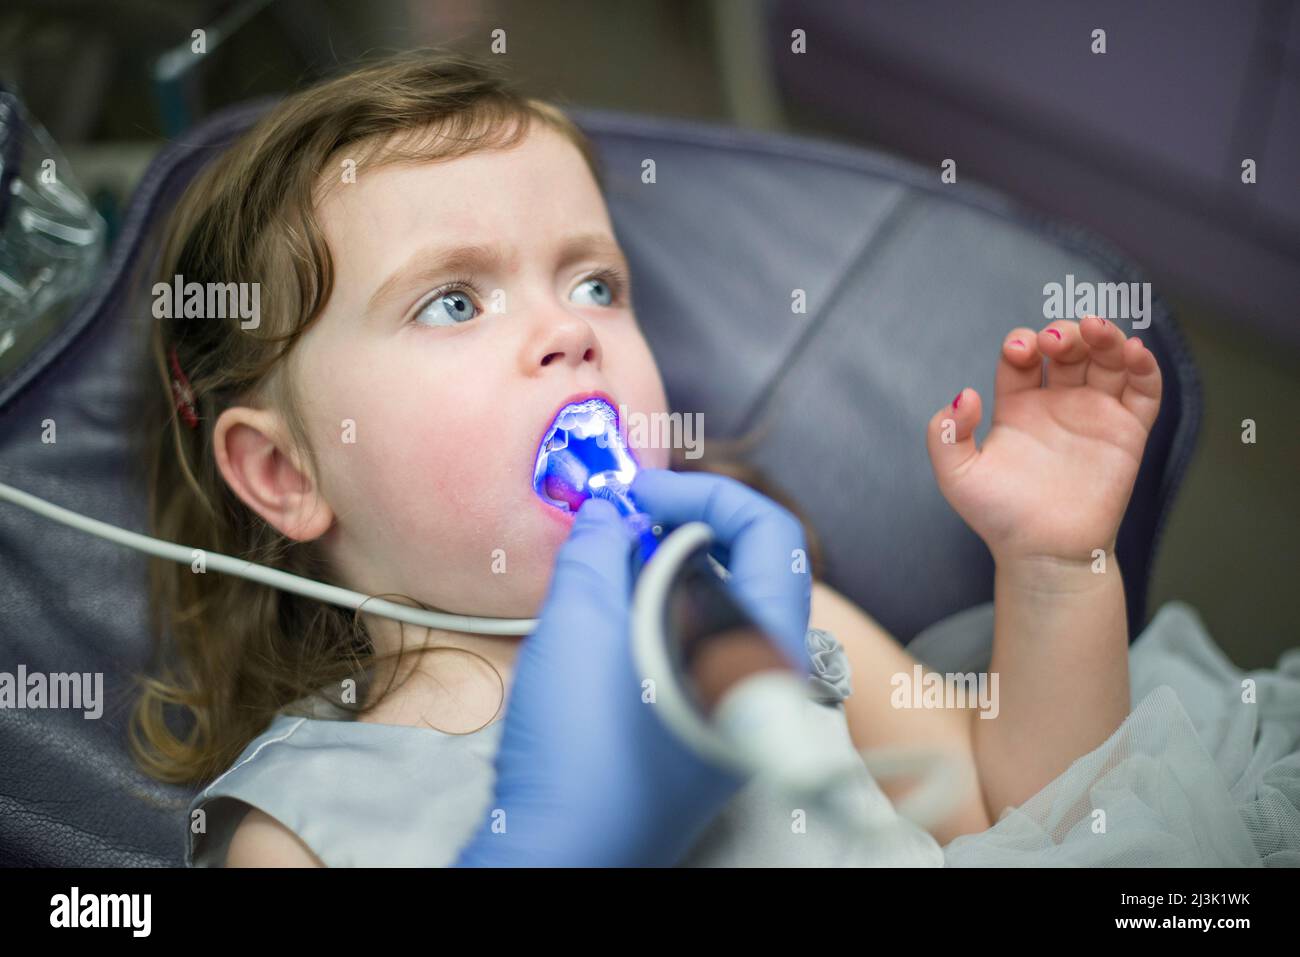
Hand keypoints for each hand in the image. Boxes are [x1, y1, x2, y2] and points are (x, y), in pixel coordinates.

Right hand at [455, 469, 812, 866]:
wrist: (560, 857)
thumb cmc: (577, 750)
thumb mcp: (578, 624)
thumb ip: (597, 548)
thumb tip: (608, 511)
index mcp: (759, 650)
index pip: (771, 534)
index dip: (704, 493)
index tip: (640, 493)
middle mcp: (766, 683)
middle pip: (751, 569)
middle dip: (685, 528)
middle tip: (622, 518)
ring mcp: (739, 712)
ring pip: (726, 609)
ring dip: (672, 570)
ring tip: (609, 561)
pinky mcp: (709, 731)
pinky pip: (706, 649)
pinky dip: (667, 614)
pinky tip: (614, 611)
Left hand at [925, 316, 1162, 565]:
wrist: (1044, 553)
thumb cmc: (999, 517)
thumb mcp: (956, 475)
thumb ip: (944, 434)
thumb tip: (964, 395)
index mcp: (1018, 405)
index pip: (1022, 356)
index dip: (1021, 344)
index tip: (1019, 351)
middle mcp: (1058, 403)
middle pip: (1067, 348)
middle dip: (1064, 333)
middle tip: (1055, 339)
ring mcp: (1095, 414)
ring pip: (1108, 359)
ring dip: (1106, 337)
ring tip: (1099, 328)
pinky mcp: (1128, 432)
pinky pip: (1144, 391)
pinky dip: (1146, 366)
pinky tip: (1136, 351)